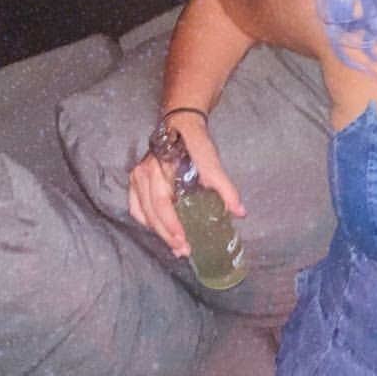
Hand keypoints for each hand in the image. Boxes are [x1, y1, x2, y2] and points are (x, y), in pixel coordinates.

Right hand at [127, 119, 245, 258]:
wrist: (179, 124)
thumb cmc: (194, 142)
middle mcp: (142, 175)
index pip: (161, 204)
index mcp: (157, 170)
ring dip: (158, 233)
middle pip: (150, 214)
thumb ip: (224, 188)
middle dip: (167, 235)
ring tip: (177, 247)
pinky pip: (139, 210)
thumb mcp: (211, 162)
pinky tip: (166, 234)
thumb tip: (240, 212)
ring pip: (142, 214)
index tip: (184, 241)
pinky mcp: (137, 184)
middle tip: (184, 251)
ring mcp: (137, 179)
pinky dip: (151, 224)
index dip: (171, 225)